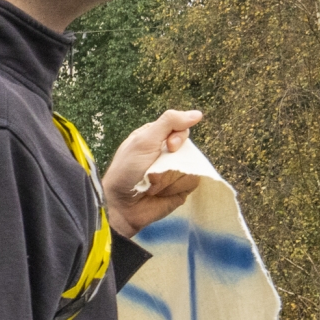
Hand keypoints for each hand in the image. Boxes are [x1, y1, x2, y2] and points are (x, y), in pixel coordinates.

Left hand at [101, 108, 205, 236]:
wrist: (121, 205)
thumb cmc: (126, 170)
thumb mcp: (144, 140)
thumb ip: (169, 123)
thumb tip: (197, 114)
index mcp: (155, 137)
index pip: (181, 128)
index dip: (179, 137)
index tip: (169, 146)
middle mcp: (167, 153)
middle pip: (189, 147)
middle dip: (174, 159)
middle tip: (155, 169)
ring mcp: (174, 170)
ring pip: (192, 165)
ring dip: (172, 176)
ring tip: (153, 184)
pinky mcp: (180, 188)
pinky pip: (192, 181)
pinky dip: (177, 187)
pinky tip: (161, 193)